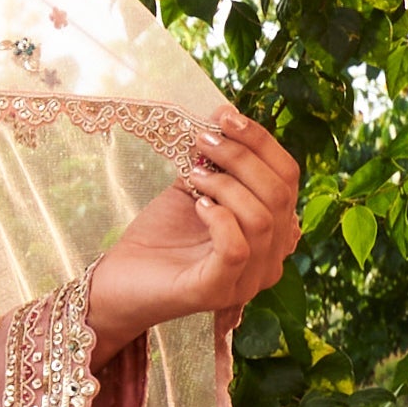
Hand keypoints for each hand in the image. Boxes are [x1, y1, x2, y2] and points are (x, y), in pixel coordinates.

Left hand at [83, 113, 303, 358]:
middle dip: (241, 157)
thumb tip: (225, 113)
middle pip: (280, 195)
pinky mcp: (218, 292)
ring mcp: (247, 280)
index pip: (288, 179)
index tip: (227, 117)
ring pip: (262, 219)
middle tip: (203, 140)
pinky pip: (237, 249)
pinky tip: (198, 205)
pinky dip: (220, 218)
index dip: (262, 142)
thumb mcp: (194, 188)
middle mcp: (269, 260)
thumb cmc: (160, 236)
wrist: (119, 280)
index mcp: (272, 232)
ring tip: (194, 174)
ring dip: (227, 185)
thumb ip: (214, 160)